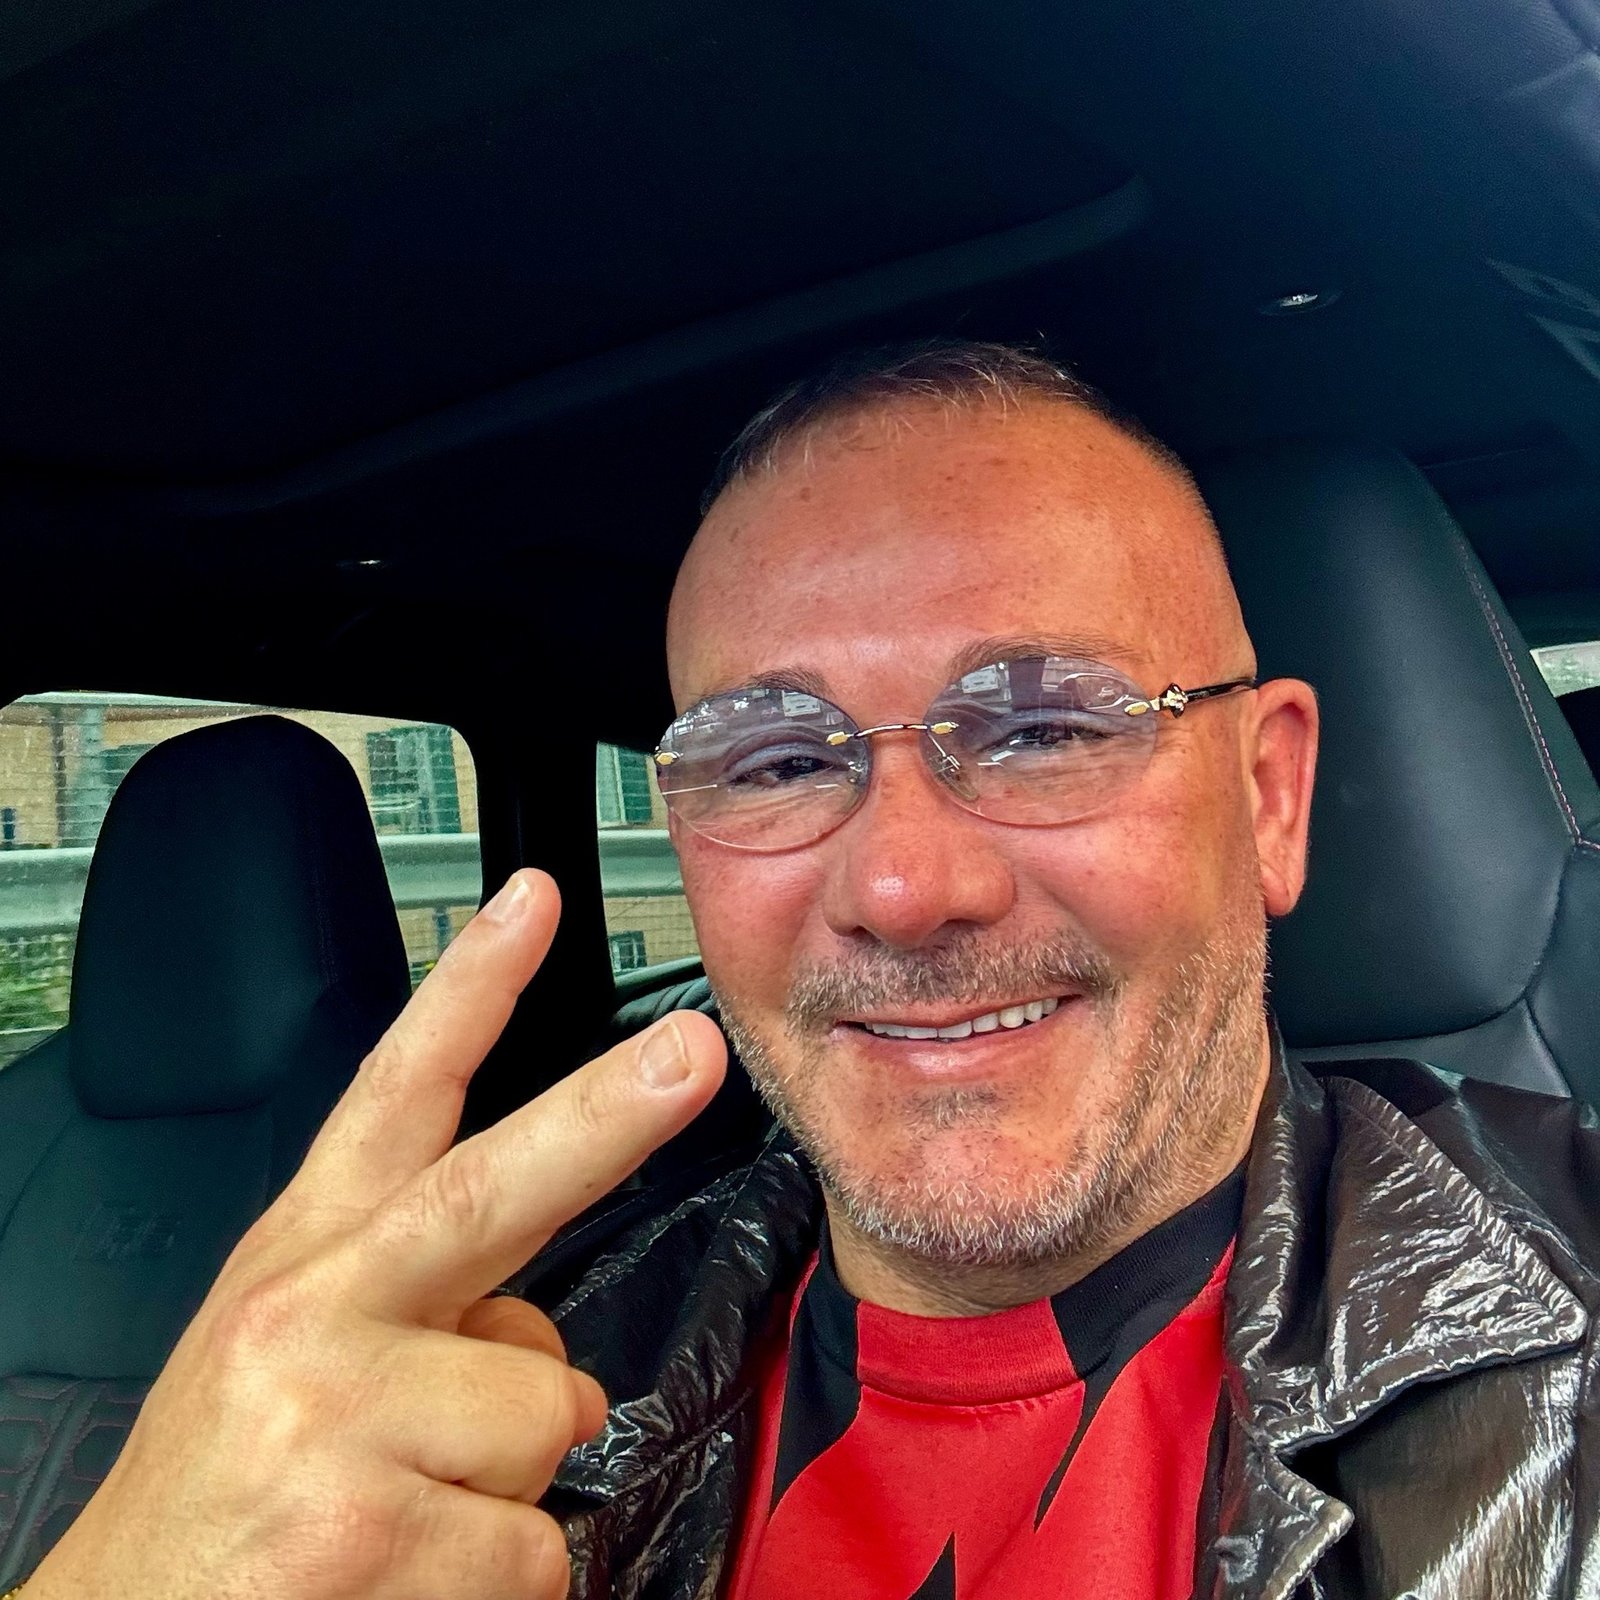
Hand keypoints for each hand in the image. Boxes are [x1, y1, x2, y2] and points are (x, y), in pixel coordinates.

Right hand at [23, 869, 725, 1599]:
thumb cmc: (225, 1500)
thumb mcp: (293, 1362)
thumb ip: (419, 1310)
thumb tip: (550, 1356)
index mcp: (306, 1258)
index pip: (395, 1096)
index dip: (469, 990)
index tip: (532, 903)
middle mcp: (314, 1313)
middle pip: (492, 1186)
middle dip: (611, 1112)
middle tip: (693, 1052)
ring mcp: (336, 1418)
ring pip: (549, 1410)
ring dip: (511, 1481)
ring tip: (405, 1515)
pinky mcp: (364, 1531)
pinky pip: (537, 1545)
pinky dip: (498, 1580)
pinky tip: (405, 1582)